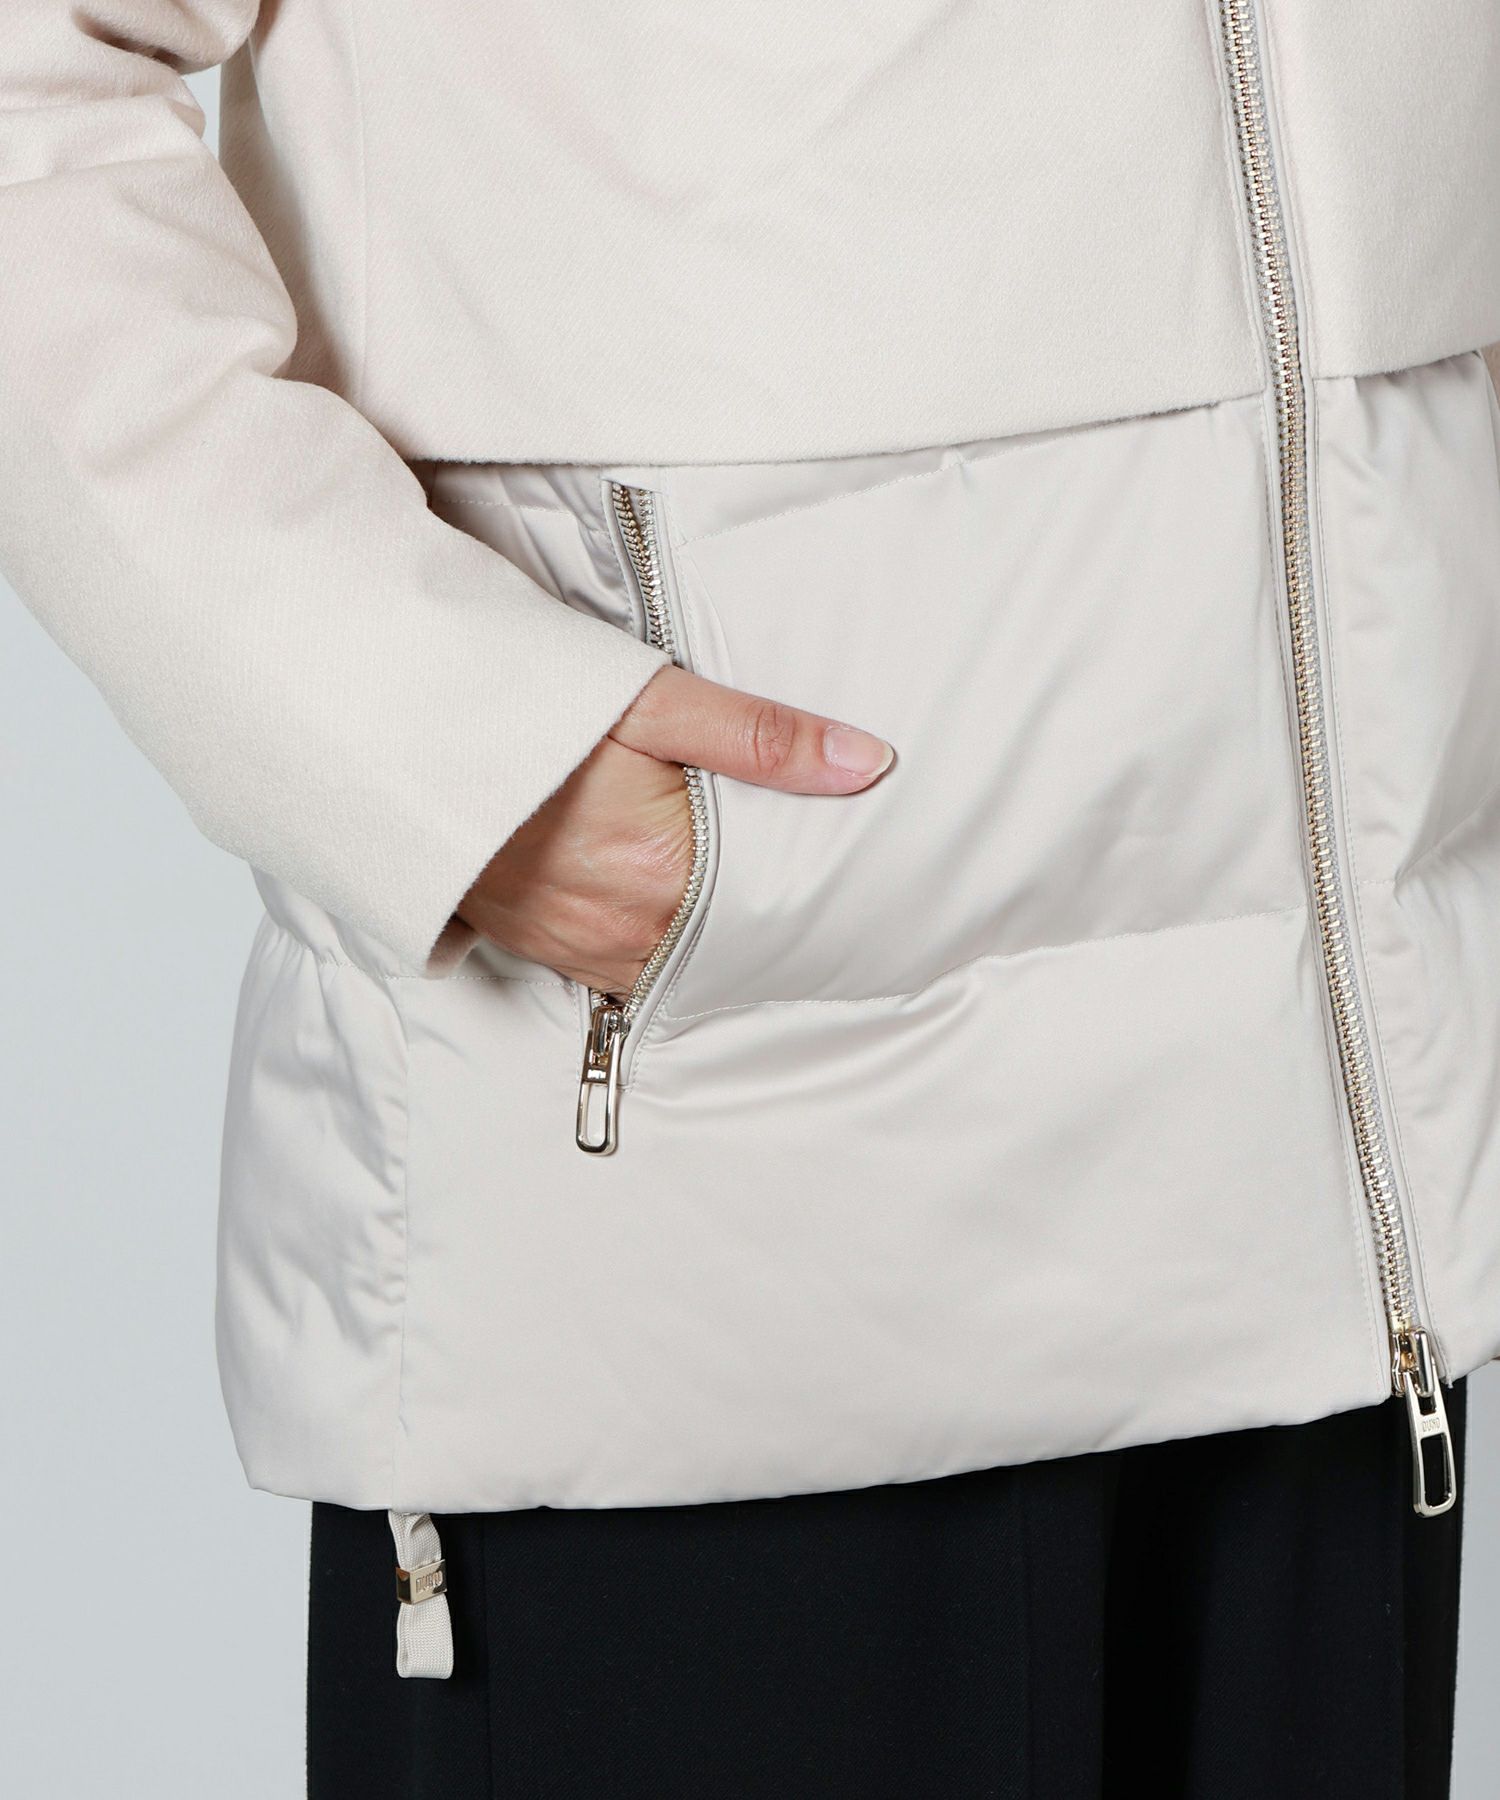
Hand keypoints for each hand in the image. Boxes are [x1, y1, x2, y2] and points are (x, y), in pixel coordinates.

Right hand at [455, 665, 894, 993]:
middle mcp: (616, 930)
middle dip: (757, 911)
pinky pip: (614, 963)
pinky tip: (655, 894)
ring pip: (670, 959)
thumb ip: (760, 737)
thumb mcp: (646, 701)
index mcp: (659, 874)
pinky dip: (644, 935)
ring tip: (719, 877)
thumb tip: (866, 762)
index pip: (772, 908)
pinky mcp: (535, 944)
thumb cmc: (518, 708)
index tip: (837, 871)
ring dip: (697, 927)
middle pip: (724, 940)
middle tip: (792, 871)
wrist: (392, 730)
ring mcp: (571, 946)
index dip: (806, 885)